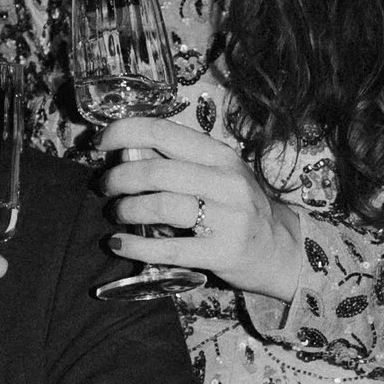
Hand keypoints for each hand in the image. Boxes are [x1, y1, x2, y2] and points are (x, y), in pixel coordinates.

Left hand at [94, 114, 300, 302]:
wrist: (282, 250)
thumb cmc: (239, 209)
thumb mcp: (216, 176)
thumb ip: (177, 162)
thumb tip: (127, 149)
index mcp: (219, 155)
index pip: (164, 131)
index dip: (124, 132)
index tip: (101, 142)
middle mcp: (226, 181)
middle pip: (157, 171)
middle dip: (119, 178)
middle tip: (104, 187)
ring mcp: (227, 217)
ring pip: (162, 205)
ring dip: (127, 209)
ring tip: (116, 214)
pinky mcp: (222, 252)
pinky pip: (170, 248)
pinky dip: (137, 246)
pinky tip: (119, 244)